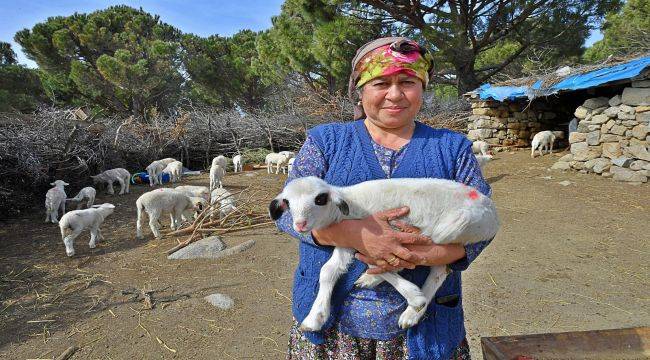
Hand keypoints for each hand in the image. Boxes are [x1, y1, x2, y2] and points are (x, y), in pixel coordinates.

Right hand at [313, 207, 431, 269]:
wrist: (354, 233)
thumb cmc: (368, 223)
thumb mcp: (382, 216)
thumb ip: (395, 213)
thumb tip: (407, 208)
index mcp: (393, 236)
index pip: (411, 238)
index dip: (422, 239)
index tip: (429, 240)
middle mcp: (390, 247)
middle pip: (407, 254)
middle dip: (417, 257)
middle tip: (424, 258)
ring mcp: (384, 254)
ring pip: (398, 262)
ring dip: (407, 264)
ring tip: (414, 266)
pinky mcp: (377, 259)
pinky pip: (387, 266)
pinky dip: (393, 267)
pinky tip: (397, 268)